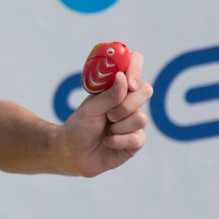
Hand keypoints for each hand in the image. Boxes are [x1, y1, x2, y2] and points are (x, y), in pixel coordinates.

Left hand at [58, 48, 152, 176]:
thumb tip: (123, 77)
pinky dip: (118, 141)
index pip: (134, 64)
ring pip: (141, 118)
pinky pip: (137, 138)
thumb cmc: (79, 126)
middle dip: (125, 106)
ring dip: (119, 126)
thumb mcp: (90, 108)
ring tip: (106, 130)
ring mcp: (134, 121)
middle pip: (145, 90)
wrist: (72, 153)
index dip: (135, 69)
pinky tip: (108, 142)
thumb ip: (108, 95)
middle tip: (109, 115)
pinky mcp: (136, 141)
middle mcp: (129, 101)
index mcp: (117, 87)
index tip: (129, 84)